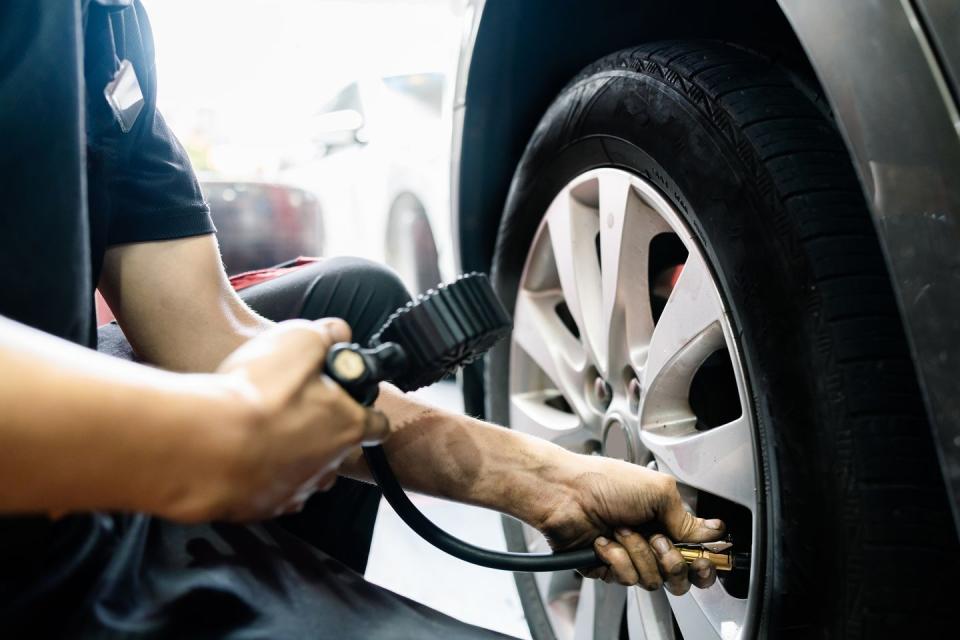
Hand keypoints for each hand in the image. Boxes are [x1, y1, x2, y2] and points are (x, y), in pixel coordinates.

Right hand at [168, 318, 389, 521]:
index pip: (378, 425)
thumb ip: (326, 335)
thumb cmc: (257, 395)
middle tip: (292, 409)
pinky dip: (262, 475)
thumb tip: (338, 334)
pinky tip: (243, 455)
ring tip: (264, 433)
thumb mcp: (299, 341)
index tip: (353, 402)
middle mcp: (328, 465)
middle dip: (322, 430)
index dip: (367, 411)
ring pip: (305, 472)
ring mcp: (295, 490)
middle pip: (338, 449)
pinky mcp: (261, 506)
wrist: (207, 445)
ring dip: (292, 455)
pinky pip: (270, 490)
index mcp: (347, 426)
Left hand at [534, 454, 724, 593]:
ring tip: (621, 530)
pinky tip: (604, 541)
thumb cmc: (604, 481)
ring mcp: (628, 557)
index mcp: (664, 520)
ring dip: (638, 553)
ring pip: (653, 580)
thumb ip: (687, 517)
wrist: (564, 492)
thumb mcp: (657, 490)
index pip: (694, 553)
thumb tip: (713, 531)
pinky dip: (616, 559)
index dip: (701, 562)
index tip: (699, 558)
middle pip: (678, 576)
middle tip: (658, 541)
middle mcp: (649, 541)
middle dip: (671, 561)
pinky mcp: (607, 569)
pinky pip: (625, 580)